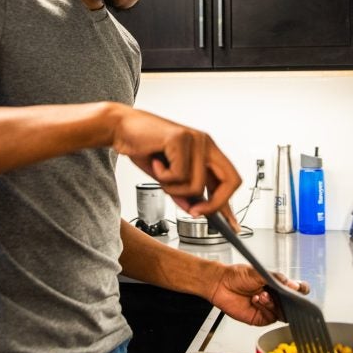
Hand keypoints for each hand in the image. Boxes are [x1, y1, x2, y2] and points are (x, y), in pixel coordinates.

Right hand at [110, 106, 241, 224]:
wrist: (121, 128)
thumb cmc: (144, 148)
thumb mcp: (166, 177)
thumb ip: (182, 192)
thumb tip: (194, 210)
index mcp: (206, 151)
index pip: (229, 180)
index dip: (229, 204)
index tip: (231, 225)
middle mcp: (205, 143)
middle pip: (230, 180)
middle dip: (214, 203)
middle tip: (195, 212)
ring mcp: (196, 139)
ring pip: (197, 185)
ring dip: (174, 188)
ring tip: (160, 174)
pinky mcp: (181, 138)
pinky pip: (179, 175)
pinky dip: (163, 176)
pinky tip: (155, 163)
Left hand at [208, 264, 309, 326]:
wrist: (221, 284)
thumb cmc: (238, 275)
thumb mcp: (259, 272)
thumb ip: (277, 279)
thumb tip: (293, 284)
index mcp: (277, 285)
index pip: (296, 290)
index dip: (301, 291)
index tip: (300, 289)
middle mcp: (275, 297)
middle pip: (291, 305)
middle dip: (287, 300)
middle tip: (279, 293)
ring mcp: (268, 308)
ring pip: (282, 313)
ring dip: (273, 304)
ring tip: (262, 294)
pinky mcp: (260, 318)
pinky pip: (269, 318)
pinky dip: (264, 308)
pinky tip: (255, 300)